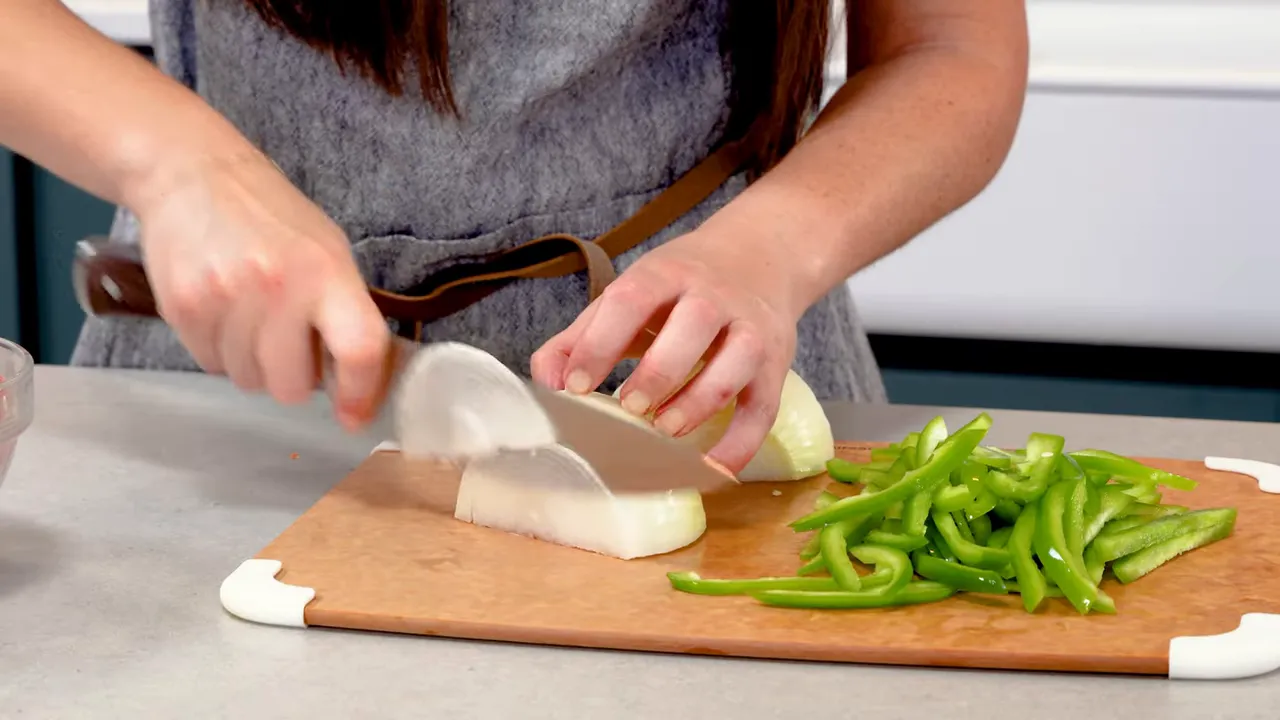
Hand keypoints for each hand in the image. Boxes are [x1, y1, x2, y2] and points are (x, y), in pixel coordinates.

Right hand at [133, 147, 389, 429]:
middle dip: (294, 377)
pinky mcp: (181, 307)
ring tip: (252, 318)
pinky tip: (222, 310)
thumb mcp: (327, 249)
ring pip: (249, 381)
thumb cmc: (270, 216)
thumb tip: (361, 378)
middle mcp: (277, 286)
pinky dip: (221, 350)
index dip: (360, 392)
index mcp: (326, 271)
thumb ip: (344, 310)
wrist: (191, 172)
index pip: (358, 349)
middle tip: (290, 344)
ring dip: (255, 364)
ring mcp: (224, 298)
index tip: (354, 415)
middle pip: (292, 386)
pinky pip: (211, 364)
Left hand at [531, 229, 800, 472]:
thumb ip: (580, 337)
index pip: (631, 300)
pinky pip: (763, 406)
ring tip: (666, 429)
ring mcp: (751, 328)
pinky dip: (741, 442)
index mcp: (665, 274)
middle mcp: (713, 296)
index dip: (601, 343)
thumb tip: (548, 386)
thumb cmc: (677, 290)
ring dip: (700, 400)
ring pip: (737, 361)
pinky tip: (712, 468)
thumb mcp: (627, 297)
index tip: (578, 386)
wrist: (758, 258)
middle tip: (630, 406)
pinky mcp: (776, 365)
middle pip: (694, 325)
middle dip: (660, 371)